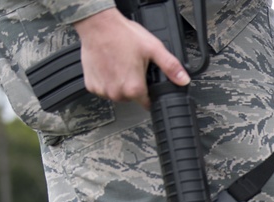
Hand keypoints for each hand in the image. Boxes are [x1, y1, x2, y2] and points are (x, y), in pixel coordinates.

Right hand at [73, 8, 190, 107]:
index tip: (148, 83)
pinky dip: (107, 80)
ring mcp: (102, 90)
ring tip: (120, 64)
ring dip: (120, 83)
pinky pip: (103, 88)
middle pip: (132, 97)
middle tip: (133, 66)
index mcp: (134, 88)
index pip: (147, 103)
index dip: (151, 94)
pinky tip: (109, 66)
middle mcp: (117, 93)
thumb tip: (183, 79)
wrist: (98, 25)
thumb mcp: (153, 49)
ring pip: (117, 93)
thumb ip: (170, 66)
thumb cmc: (123, 35)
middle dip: (134, 85)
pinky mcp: (91, 85)